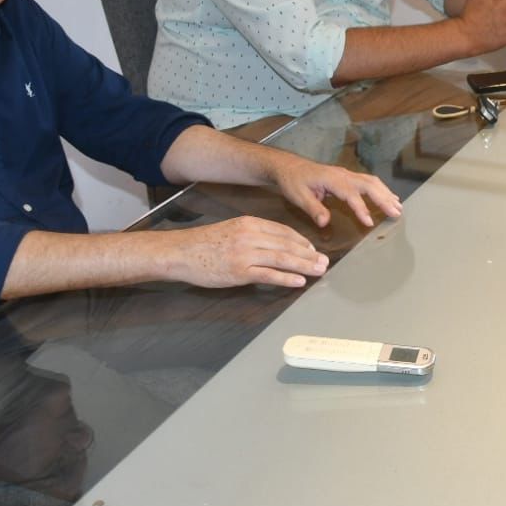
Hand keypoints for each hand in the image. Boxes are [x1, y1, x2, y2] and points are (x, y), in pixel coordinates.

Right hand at [159, 216, 330, 288]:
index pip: (284, 231)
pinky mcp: (239, 272)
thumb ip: (253, 234)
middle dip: (309, 254)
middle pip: (287, 245)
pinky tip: (299, 282)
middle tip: (324, 262)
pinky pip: (268, 275)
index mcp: (250, 223)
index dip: (302, 241)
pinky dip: (286, 278)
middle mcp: (250, 236)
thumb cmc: (205, 243)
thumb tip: (276, 244)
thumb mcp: (232, 229)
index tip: (313, 249)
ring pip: (282, 259)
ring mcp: (245, 254)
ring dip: (304, 266)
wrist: (181, 252)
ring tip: (318, 271)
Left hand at [269, 157, 402, 229]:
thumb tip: (325, 223)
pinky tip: (387, 197)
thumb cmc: (293, 181)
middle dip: (384, 198)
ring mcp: (346, 174)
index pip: (351, 194)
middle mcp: (343, 174)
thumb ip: (313, 209)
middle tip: (396, 213)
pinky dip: (380, 189)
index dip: (362, 208)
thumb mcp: (298, 197)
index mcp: (332, 179)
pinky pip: (368, 181)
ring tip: (398, 206)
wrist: (288, 166)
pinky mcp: (347, 176)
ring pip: (371, 181)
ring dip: (385, 193)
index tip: (369, 222)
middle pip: (369, 184)